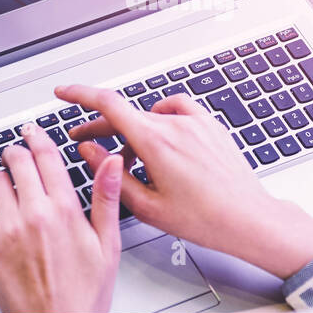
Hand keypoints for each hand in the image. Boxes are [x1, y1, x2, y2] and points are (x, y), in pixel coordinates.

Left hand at [0, 123, 122, 312]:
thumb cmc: (84, 294)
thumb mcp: (107, 245)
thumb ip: (107, 198)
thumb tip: (112, 162)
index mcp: (65, 210)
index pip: (47, 157)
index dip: (38, 138)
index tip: (33, 132)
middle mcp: (34, 214)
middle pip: (17, 161)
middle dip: (17, 153)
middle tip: (18, 155)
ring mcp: (8, 229)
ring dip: (0, 177)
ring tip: (7, 185)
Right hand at [55, 85, 312, 278]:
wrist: (247, 218)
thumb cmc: (204, 218)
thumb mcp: (146, 205)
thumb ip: (110, 174)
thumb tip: (88, 150)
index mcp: (155, 142)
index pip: (108, 104)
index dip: (80, 95)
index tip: (64, 93)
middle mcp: (175, 124)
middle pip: (126, 114)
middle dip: (102, 126)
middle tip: (86, 140)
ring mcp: (195, 122)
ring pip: (150, 116)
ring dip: (134, 131)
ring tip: (132, 160)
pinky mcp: (210, 125)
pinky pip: (177, 111)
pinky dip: (162, 120)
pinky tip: (161, 141)